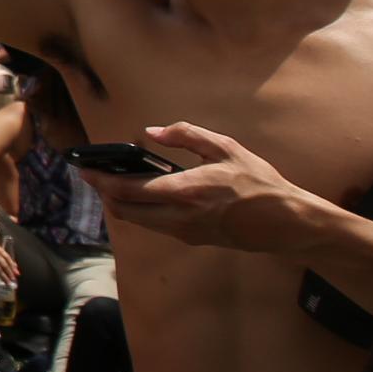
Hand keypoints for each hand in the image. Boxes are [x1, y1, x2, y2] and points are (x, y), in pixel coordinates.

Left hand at [85, 122, 313, 251]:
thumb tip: (151, 132)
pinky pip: (155, 225)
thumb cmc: (259, 182)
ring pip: (137, 221)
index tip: (84, 169)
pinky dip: (140, 211)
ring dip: (120, 203)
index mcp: (185, 192)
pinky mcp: (192, 239)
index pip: (127, 191)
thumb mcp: (226, 148)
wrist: (288, 223)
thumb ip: (186, 135)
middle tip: (94, 175)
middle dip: (103, 193)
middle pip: (123, 210)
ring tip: (114, 182)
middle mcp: (180, 217)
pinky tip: (143, 194)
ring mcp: (185, 232)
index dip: (99, 180)